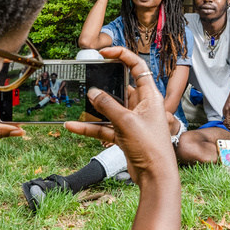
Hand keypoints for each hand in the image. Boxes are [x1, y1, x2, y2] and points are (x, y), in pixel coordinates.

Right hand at [65, 47, 175, 185]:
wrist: (155, 176)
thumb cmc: (151, 147)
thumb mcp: (126, 122)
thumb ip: (108, 106)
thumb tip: (93, 92)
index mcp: (150, 96)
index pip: (137, 67)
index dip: (123, 55)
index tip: (106, 53)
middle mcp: (142, 105)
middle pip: (121, 88)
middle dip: (104, 85)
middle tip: (88, 77)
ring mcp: (133, 120)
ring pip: (110, 109)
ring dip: (94, 109)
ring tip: (77, 103)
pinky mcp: (125, 135)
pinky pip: (105, 127)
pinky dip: (90, 127)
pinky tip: (73, 126)